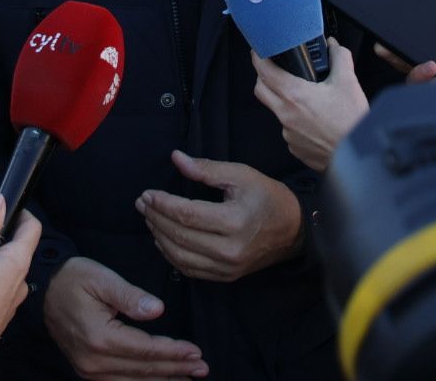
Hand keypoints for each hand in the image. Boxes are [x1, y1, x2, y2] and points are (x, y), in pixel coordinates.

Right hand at [42, 256, 208, 379]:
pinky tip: (160, 380)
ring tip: (188, 378)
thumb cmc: (75, 279)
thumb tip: (158, 310)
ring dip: (163, 380)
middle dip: (175, 369)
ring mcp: (88, 370)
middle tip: (202, 368)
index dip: (173, 352)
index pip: (146, 350)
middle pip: (143, 370)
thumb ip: (131, 296)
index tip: (196, 352)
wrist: (45, 288)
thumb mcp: (102, 279)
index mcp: (99, 337)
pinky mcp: (87, 371)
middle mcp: (93, 361)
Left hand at [136, 151, 302, 282]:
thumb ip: (206, 169)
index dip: (162, 204)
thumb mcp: (240, 174)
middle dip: (156, 219)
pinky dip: (171, 255)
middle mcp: (229, 249)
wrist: (293, 229)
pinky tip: (163, 239)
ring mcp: (227, 268)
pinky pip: (190, 270)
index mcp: (234, 221)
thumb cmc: (267, 196)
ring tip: (150, 219)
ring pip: (180, 257)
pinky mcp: (226, 277)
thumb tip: (176, 158)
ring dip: (159, 237)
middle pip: (180, 236)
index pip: (187, 214)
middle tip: (142, 204)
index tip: (147, 194)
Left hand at [251, 36, 367, 171]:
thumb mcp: (348, 82)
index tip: (259, 51)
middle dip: (264, 77)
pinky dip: (296, 121)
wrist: (357, 155)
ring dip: (284, 101)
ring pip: (276, 111)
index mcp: (294, 95)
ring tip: (305, 98)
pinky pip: (288, 129)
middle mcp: (286, 115)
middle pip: (261, 90)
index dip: (258, 57)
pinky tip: (313, 119)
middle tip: (275, 70)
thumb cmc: (351, 123)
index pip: (264, 71)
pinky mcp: (295, 146)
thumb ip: (339, 57)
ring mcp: (288, 133)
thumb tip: (333, 46)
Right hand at [379, 0, 435, 81]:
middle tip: (384, 47)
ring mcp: (434, 86)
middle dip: (392, 54)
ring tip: (433, 66)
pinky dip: (433, 84)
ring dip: (418, 71)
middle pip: (406, 61)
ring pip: (412, 78)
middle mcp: (435, 71)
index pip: (420, 45)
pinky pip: (425, 92)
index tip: (399, 27)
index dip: (404, 38)